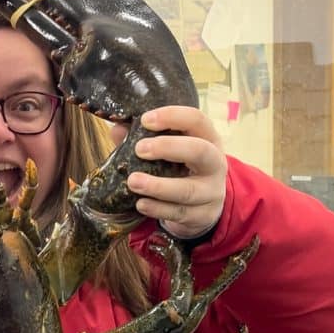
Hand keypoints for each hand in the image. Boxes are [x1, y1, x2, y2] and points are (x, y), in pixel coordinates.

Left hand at [112, 106, 226, 239]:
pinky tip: (141, 204)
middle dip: (169, 148)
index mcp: (208, 139)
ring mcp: (212, 192)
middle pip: (199, 151)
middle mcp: (215, 163)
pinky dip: (158, 209)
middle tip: (139, 149)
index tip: (145, 120)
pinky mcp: (203, 215)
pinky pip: (180, 213)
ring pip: (188, 189)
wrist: (202, 207)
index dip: (172, 116)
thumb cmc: (179, 170)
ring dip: (158, 186)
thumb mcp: (168, 152)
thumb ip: (143, 139)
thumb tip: (117, 129)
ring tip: (133, 181)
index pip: (196, 120)